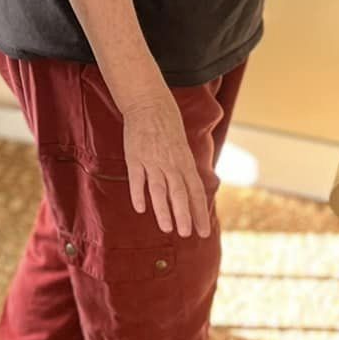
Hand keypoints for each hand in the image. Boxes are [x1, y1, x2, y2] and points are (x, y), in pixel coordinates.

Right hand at [120, 89, 211, 236]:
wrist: (149, 105)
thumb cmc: (168, 127)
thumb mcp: (183, 149)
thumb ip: (185, 171)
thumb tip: (191, 193)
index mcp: (185, 161)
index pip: (196, 191)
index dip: (200, 211)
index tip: (203, 231)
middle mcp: (171, 163)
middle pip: (179, 192)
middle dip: (184, 215)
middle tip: (187, 234)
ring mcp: (152, 160)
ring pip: (159, 189)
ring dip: (163, 209)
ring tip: (167, 228)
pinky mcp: (135, 157)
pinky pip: (137, 179)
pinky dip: (138, 194)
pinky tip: (140, 208)